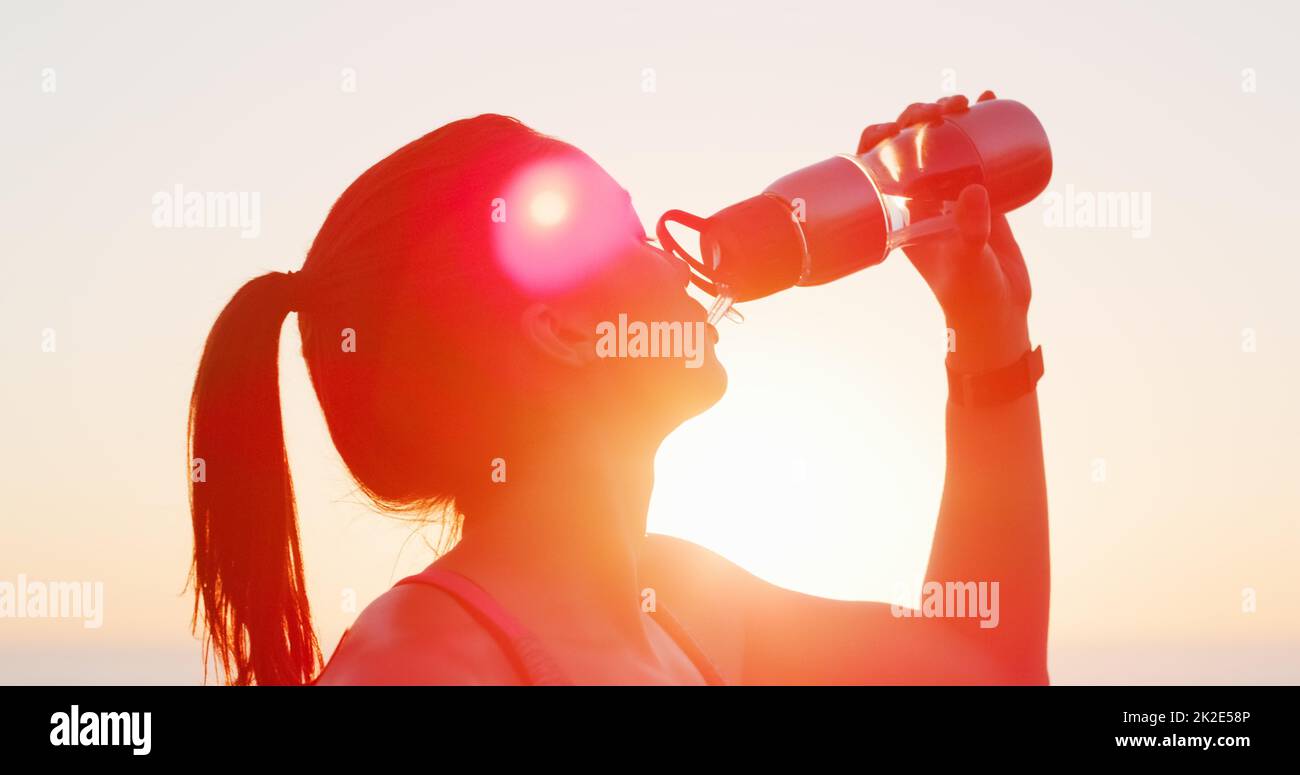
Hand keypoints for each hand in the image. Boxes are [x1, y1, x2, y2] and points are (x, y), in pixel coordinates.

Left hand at [858, 91, 1031, 373]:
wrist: (997, 310)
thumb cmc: (969, 293)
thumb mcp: (965, 264)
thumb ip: (969, 233)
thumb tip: (975, 191)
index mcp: (899, 210)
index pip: (875, 164)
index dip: (878, 137)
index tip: (896, 125)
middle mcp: (919, 195)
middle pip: (908, 142)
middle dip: (919, 115)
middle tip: (943, 110)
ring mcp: (950, 190)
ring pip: (941, 139)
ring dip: (949, 111)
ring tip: (969, 100)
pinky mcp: (980, 190)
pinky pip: (976, 148)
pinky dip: (981, 121)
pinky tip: (989, 98)